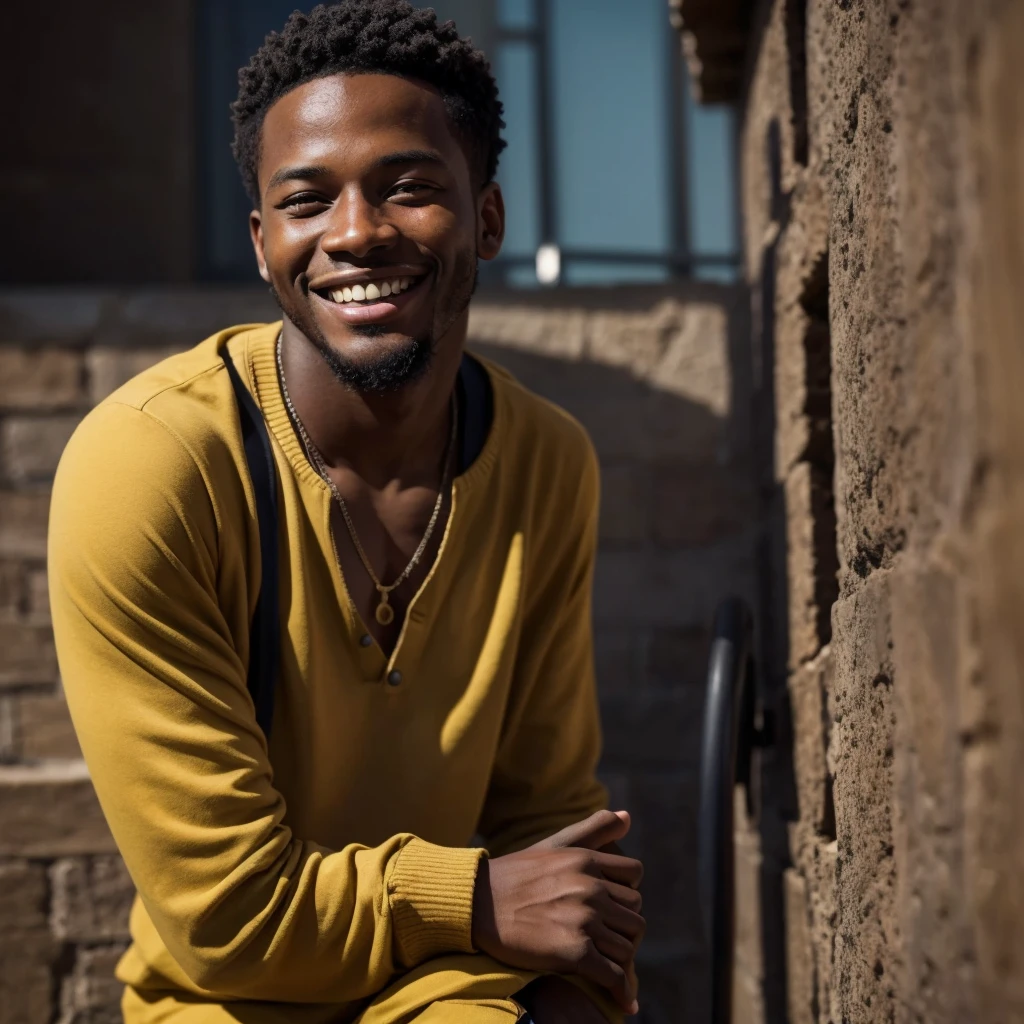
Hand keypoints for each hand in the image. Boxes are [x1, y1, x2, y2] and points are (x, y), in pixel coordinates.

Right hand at [472, 810, 644, 1014]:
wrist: (478, 904)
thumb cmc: (515, 874)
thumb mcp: (555, 844)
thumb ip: (593, 829)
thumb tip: (628, 816)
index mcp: (586, 860)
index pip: (634, 876)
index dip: (626, 892)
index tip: (613, 907)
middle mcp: (590, 887)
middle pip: (635, 914)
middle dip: (624, 928)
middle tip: (608, 941)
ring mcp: (583, 919)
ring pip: (629, 946)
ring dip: (622, 960)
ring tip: (611, 967)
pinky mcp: (574, 951)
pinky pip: (613, 974)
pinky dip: (621, 990)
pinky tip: (623, 1002)